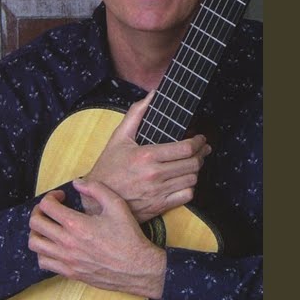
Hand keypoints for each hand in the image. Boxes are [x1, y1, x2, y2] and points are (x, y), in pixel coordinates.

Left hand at [28, 179, 165, 299]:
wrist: (138, 268)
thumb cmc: (129, 237)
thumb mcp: (117, 206)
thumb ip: (96, 189)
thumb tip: (77, 183)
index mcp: (76, 224)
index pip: (47, 206)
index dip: (51, 197)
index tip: (61, 197)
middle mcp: (67, 243)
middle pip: (35, 224)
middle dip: (39, 211)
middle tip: (49, 210)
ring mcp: (67, 259)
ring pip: (35, 244)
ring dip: (37, 232)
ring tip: (48, 227)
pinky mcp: (70, 272)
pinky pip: (43, 262)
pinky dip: (43, 252)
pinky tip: (54, 246)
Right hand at [83, 91, 210, 221]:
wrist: (97, 198)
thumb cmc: (108, 166)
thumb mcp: (118, 137)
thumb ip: (136, 113)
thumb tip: (153, 94)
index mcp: (146, 155)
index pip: (185, 148)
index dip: (198, 142)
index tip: (200, 138)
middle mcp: (154, 175)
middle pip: (193, 164)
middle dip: (201, 154)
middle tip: (202, 149)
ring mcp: (158, 192)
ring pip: (192, 180)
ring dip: (196, 170)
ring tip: (194, 163)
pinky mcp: (159, 205)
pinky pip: (186, 196)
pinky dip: (190, 187)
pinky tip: (184, 180)